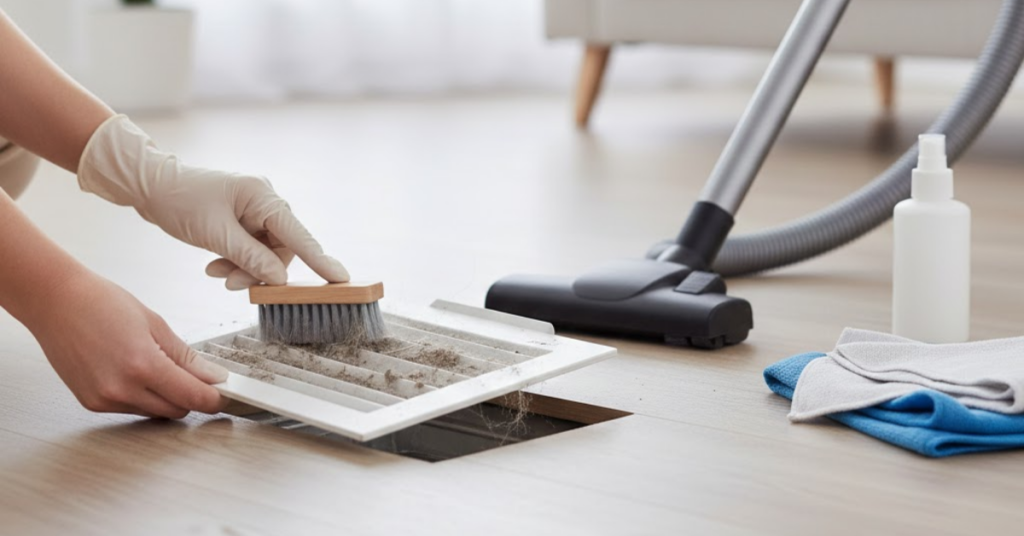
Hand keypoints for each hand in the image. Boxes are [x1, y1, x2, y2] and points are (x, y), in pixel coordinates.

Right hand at [25, 270, 227, 417]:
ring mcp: (104, 399)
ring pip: (155, 412)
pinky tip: (131, 371)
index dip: (215, 399)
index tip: (224, 395)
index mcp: (143, 365)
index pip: (193, 397)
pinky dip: (141, 396)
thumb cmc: (101, 303)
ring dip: (165, 397)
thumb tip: (213, 376)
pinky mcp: (92, 404)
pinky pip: (131, 409)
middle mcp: (121, 389)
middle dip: (191, 396)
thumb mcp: (155, 324)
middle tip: (194, 375)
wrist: (55, 302)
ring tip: (152, 363)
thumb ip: (186, 357)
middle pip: (177, 411)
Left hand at [76, 115, 349, 289]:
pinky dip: (235, 262)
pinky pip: (250, 250)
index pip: (299, 235)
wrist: (149, 186)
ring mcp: (254, 211)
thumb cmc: (180, 201)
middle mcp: (264, 202)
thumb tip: (280, 280)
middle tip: (234, 285)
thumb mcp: (215, 234)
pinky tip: (214, 267)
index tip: (341, 279)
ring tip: (217, 274)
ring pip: (264, 254)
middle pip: (281, 249)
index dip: (320, 260)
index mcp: (263, 197)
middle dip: (260, 271)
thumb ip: (251, 258)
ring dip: (244, 269)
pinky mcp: (242, 221)